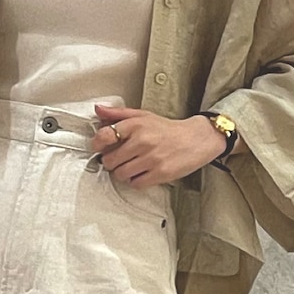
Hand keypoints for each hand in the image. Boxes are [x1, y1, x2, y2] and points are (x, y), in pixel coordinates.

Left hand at [90, 103, 231, 185]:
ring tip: (132, 166)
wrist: (196, 139)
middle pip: (110, 160)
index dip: (97, 144)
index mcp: (136, 125)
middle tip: (119, 159)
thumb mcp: (143, 116)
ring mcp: (151, 158)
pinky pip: (135, 183)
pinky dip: (135, 180)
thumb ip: (119, 114)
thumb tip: (98, 110)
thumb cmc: (167, 129)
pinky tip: (141, 172)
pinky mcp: (159, 173)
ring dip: (123, 173)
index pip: (105, 136)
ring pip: (120, 174)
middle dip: (111, 161)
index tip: (99, 147)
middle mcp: (142, 141)